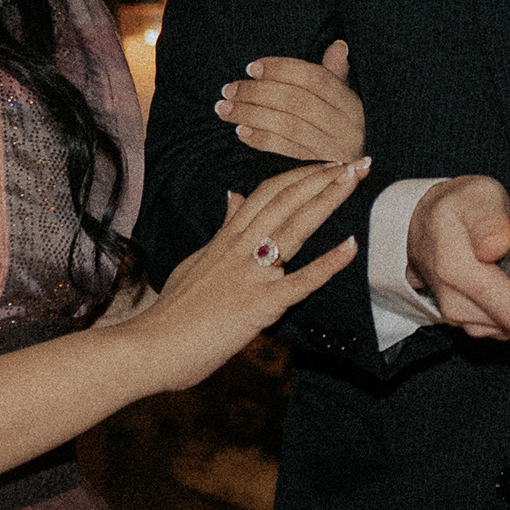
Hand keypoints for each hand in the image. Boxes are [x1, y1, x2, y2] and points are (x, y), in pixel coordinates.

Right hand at [118, 159, 365, 392]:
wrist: (151, 347)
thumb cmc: (174, 312)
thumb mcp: (197, 260)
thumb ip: (221, 230)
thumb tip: (234, 197)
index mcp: (227, 239)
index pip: (268, 193)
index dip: (300, 175)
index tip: (327, 164)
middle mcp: (239, 248)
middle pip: (286, 200)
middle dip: (323, 177)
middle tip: (358, 162)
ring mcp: (250, 274)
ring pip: (294, 227)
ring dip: (327, 200)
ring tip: (355, 178)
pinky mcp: (259, 305)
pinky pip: (300, 281)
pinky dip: (328, 263)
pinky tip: (352, 245)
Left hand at [219, 39, 363, 164]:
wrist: (360, 170)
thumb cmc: (347, 126)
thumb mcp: (347, 98)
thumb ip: (336, 73)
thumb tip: (337, 45)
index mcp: (350, 102)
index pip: (315, 79)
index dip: (282, 69)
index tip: (252, 68)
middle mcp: (345, 125)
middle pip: (297, 102)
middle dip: (258, 92)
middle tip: (229, 89)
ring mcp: (332, 149)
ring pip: (288, 126)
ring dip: (252, 115)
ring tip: (225, 109)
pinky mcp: (318, 168)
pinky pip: (286, 152)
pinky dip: (261, 140)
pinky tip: (241, 130)